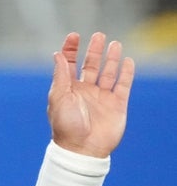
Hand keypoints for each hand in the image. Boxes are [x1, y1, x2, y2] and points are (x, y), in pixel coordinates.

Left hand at [48, 31, 134, 157]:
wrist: (83, 149)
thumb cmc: (66, 126)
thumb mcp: (59, 98)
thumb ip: (61, 76)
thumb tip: (57, 55)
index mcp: (68, 89)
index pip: (70, 64)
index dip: (71, 50)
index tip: (74, 36)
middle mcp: (85, 91)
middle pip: (90, 65)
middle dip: (94, 51)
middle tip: (98, 35)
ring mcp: (101, 97)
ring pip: (108, 73)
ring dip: (111, 59)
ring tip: (115, 44)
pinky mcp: (117, 105)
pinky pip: (123, 85)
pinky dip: (126, 73)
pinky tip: (128, 61)